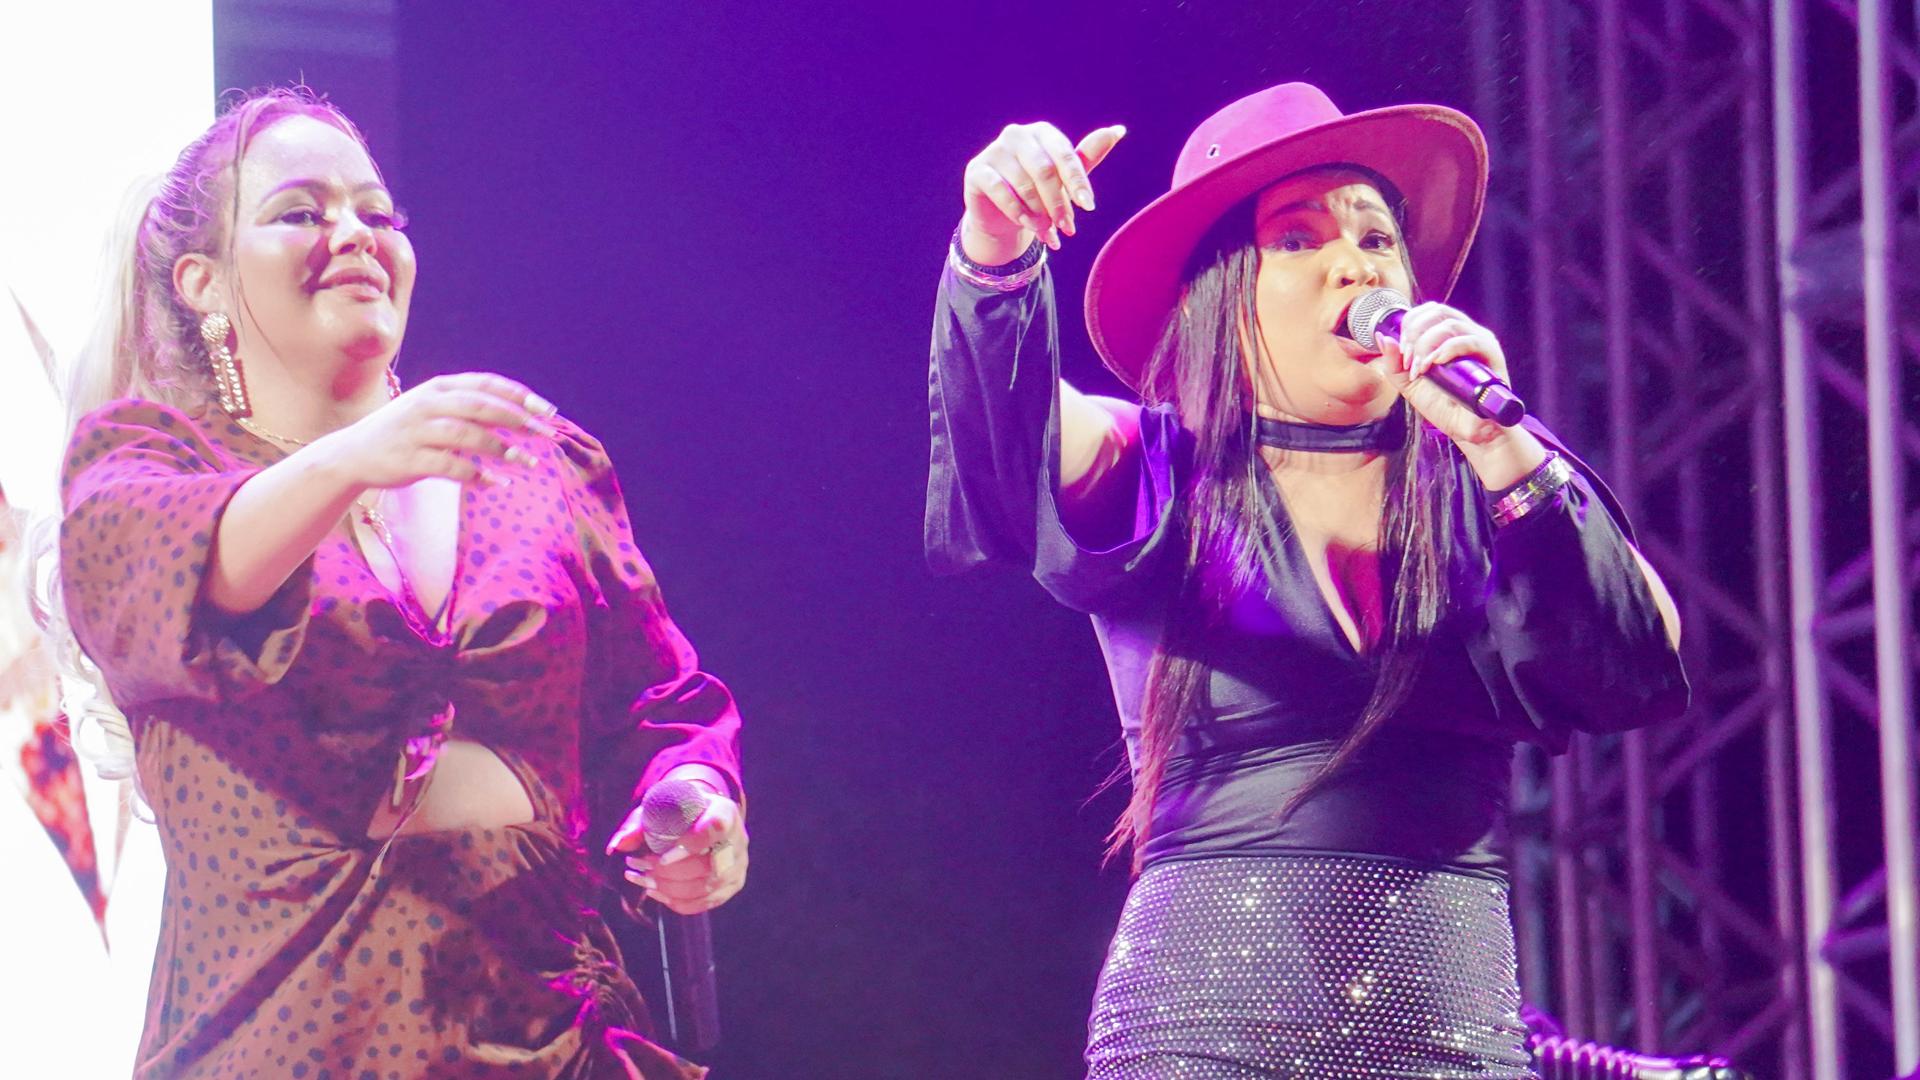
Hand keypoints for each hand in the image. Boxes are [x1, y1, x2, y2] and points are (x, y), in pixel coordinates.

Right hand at [315, 372, 559, 490]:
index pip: (486, 385)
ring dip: (502, 449)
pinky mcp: (410, 459)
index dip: (520, 396)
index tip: (548, 411)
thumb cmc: (406, 431)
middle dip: (519, 420)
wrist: (353, 453)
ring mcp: (417, 431)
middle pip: (481, 407)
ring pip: (467, 436)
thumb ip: (469, 406)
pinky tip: (496, 484)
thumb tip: (522, 413)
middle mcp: (428, 405)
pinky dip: (476, 476)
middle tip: (547, 435)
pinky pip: (450, 467)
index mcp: (439, 388)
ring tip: (528, 462)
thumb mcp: (434, 408)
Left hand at [608, 786, 748, 915]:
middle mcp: (738, 841)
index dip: (691, 845)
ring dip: (669, 888)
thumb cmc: (679, 812)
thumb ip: (638, 826)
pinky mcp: (732, 886)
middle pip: (708, 866)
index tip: (661, 857)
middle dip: (669, 873)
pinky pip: (705, 902)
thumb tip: (617, 847)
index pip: (716, 828)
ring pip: (705, 888)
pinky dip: (677, 902)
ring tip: (642, 880)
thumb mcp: (660, 808)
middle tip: (639, 867)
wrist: (702, 818)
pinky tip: (656, 892)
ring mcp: (737, 867)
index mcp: (725, 812)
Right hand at [960, 122, 1126, 261]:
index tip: (1088, 207)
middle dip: (1058, 203)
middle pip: (1044, 171)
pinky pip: (1001, 192)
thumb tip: (1118, 130)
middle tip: (1068, 228)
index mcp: (1042, 132)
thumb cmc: (1038, 191)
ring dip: (1039, 214)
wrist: (1001, 213)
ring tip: (1048, 233)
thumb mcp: (1065, 177)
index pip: (1064, 155)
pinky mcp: (976, 170)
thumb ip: (1087, 156)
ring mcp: (994, 151)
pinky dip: (1017, 212)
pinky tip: (1026, 225)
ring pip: (1024, 185)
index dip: (1078, 182)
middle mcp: (1016, 134)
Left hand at [1370, 302, 1515, 446]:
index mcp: (1448, 335)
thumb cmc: (1443, 406)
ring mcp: (1480, 341)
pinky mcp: (1492, 354)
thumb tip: (1382, 337)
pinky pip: (1469, 340)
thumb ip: (1394, 362)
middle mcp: (1465, 333)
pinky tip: (1436, 364)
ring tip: (1421, 369)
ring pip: (1450, 324)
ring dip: (1427, 345)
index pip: (1427, 311)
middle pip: (1437, 311)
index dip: (1409, 325)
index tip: (1402, 352)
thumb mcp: (1410, 384)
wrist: (1467, 430)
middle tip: (1409, 360)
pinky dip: (1446, 349)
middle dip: (1415, 333)